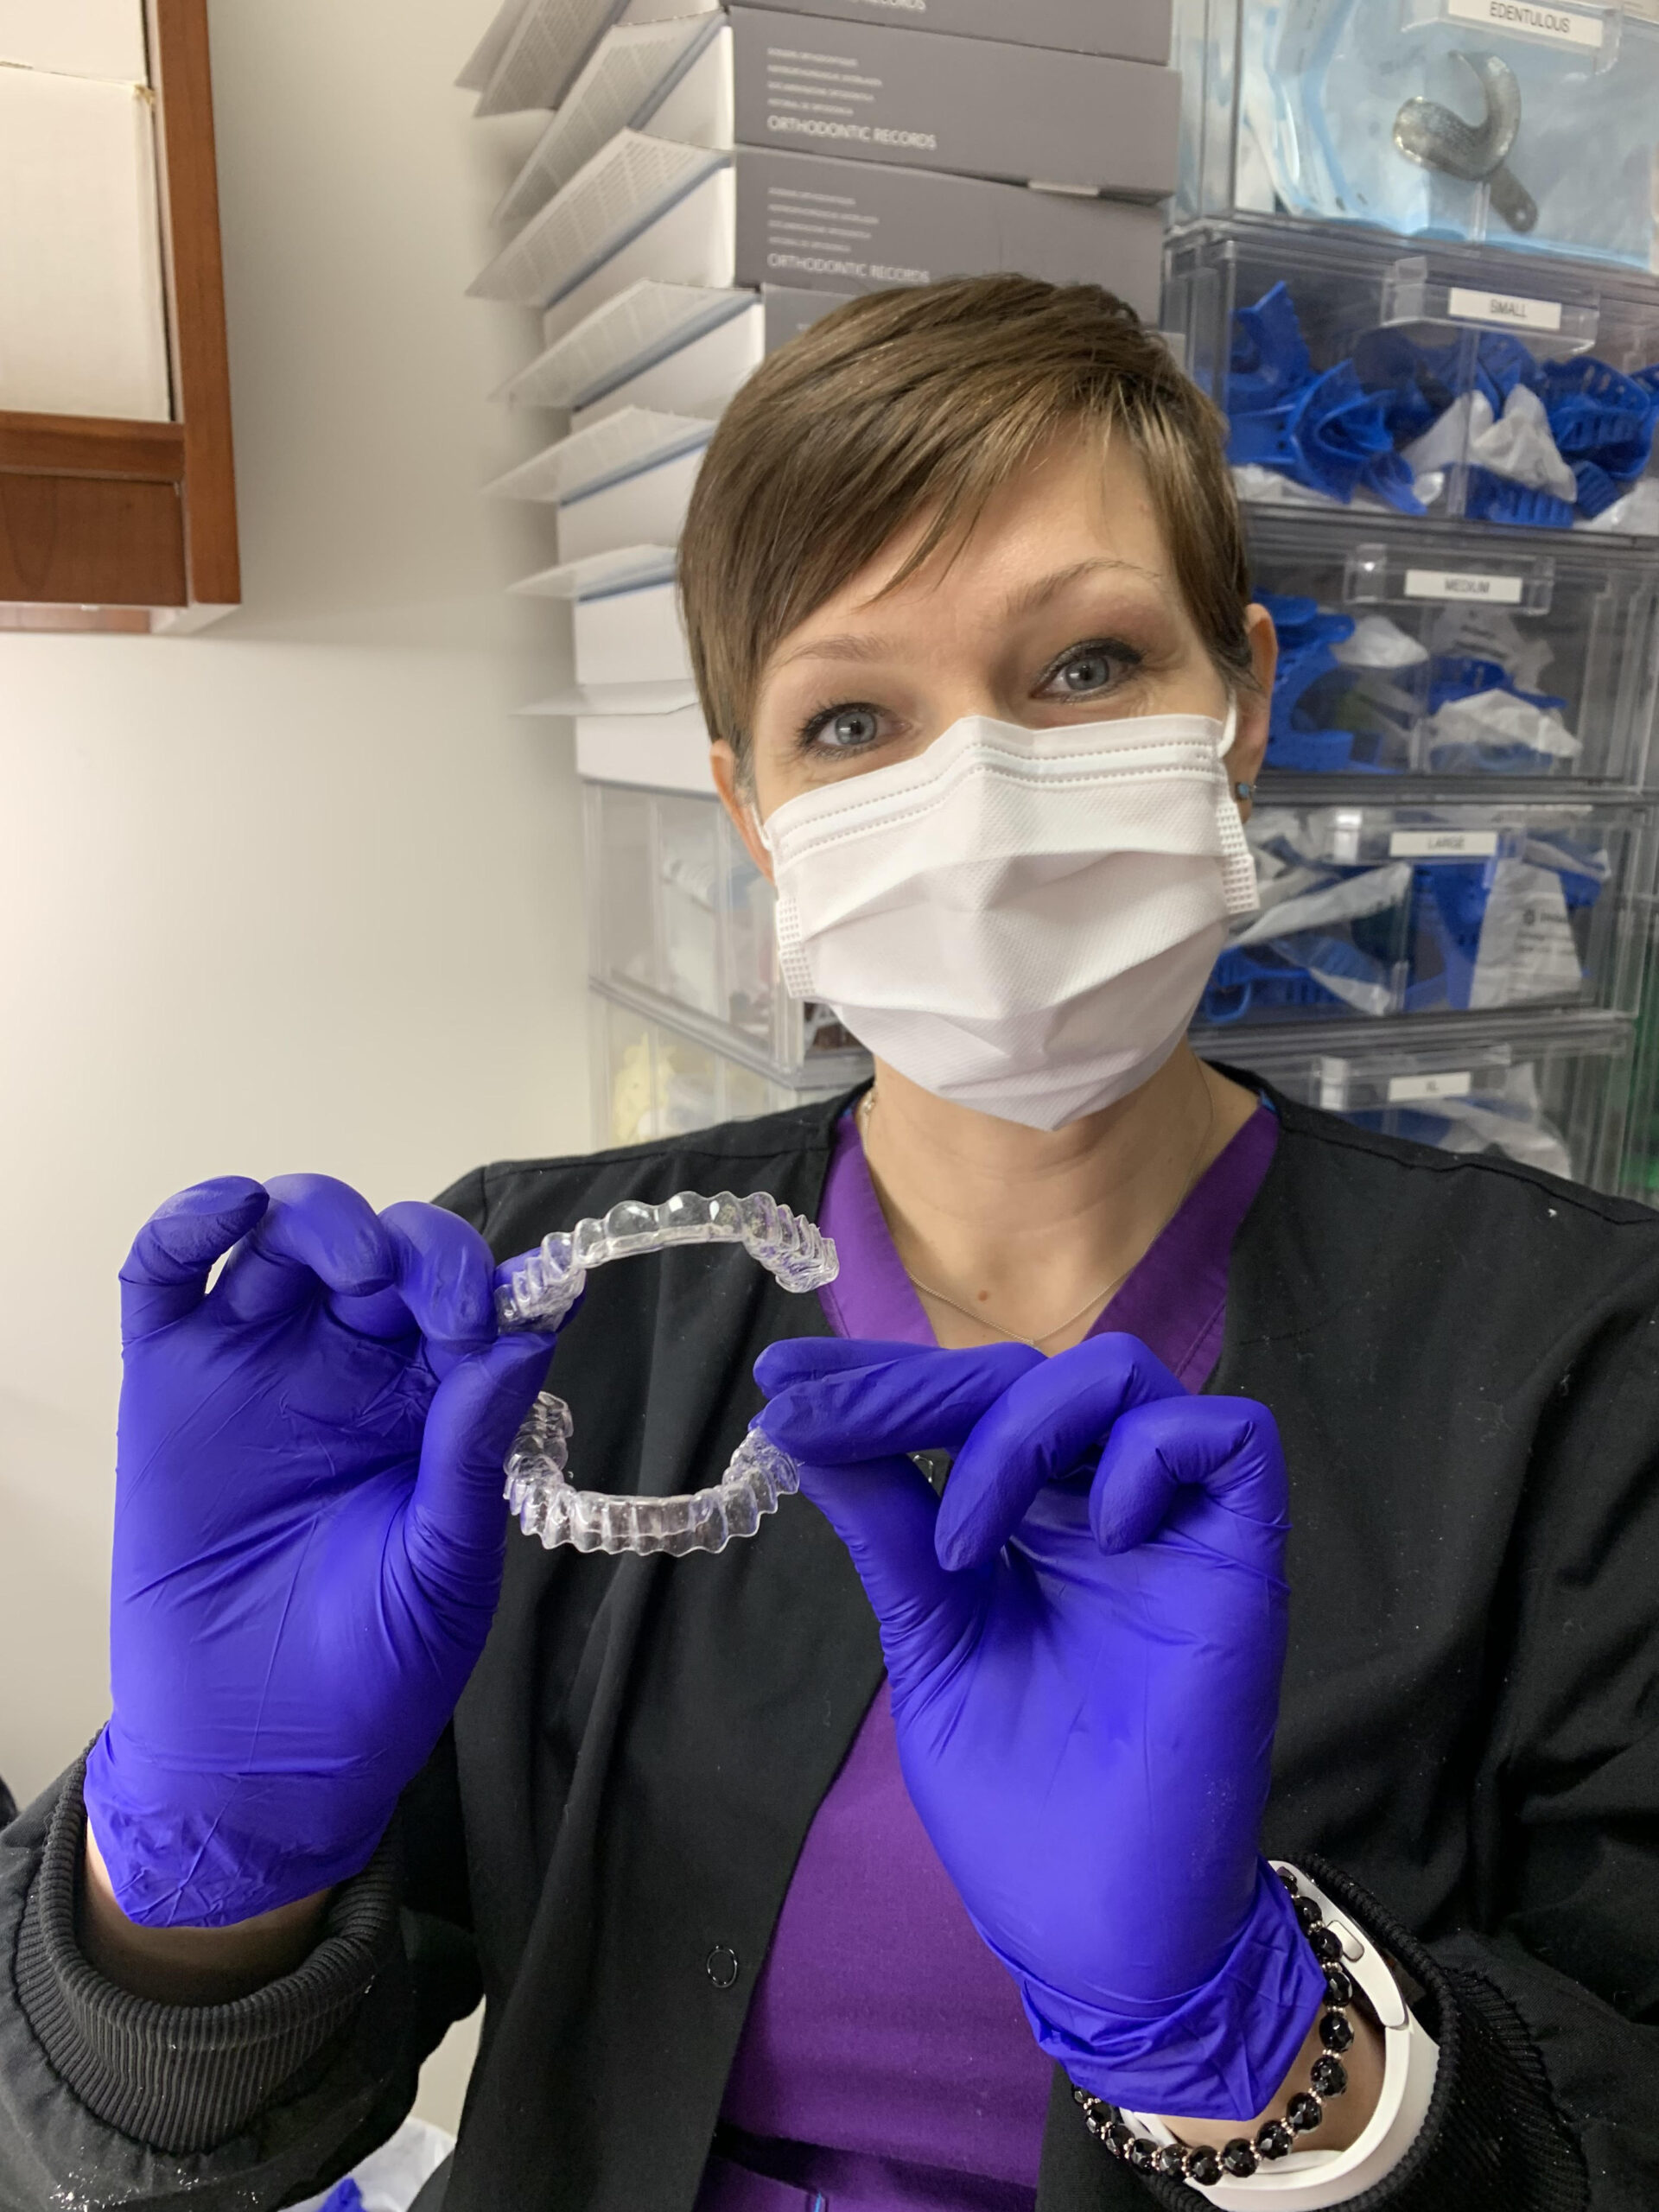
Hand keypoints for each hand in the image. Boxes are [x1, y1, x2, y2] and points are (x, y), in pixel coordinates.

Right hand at [83, 1176, 553, 1928]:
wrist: (257, 1756)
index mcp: (429, 1400)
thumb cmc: (373, 1668)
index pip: (462, 1298)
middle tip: (430, 1302)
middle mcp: (348, 1365)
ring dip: (321, 1218)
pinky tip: (230, 1211)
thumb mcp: (445, 1566)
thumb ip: (472, 1453)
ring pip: (283, 1240)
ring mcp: (256, 1364)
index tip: (492, 1313)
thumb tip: (524, 1340)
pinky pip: (168, 1277)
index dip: (479, 1283)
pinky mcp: (170, 1381)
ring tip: (354, 1263)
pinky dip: (193, 1224)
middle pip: (382, 1252)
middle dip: (414, 1251)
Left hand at [757, 1334, 1324, 2118]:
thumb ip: (888, 1529)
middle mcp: (1102, 1506)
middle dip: (916, 1388)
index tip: (779, 1379)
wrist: (1089, 1927)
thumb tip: (801, 1419)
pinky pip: (1231, 1437)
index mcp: (1031, 1521)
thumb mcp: (929, 1640)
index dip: (877, 1381)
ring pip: (1123, 1376)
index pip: (962, 1406)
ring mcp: (1174, 1529)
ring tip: (962, 1536)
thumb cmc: (1016, 1800)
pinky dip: (1150, 1453)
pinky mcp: (1243, 1562)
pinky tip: (1095, 1528)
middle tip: (825, 1421)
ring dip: (1022, 1425)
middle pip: (1028, 1375)